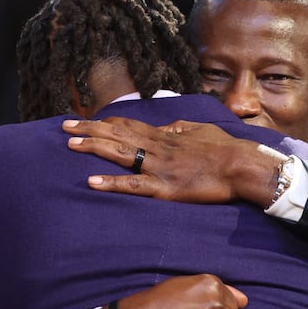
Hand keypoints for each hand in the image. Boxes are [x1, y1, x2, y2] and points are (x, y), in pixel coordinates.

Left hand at [63, 118, 280, 207]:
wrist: (242, 166)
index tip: (87, 119)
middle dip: (89, 129)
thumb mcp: (202, 130)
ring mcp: (159, 167)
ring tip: (70, 144)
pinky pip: (133, 185)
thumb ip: (181, 128)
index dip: (105, 122)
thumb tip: (167, 126)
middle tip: (65, 126)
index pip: (129, 125)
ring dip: (94, 147)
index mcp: (167, 135)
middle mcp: (158, 147)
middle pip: (117, 134)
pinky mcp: (164, 188)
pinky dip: (111, 183)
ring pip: (120, 154)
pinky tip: (91, 182)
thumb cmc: (226, 149)